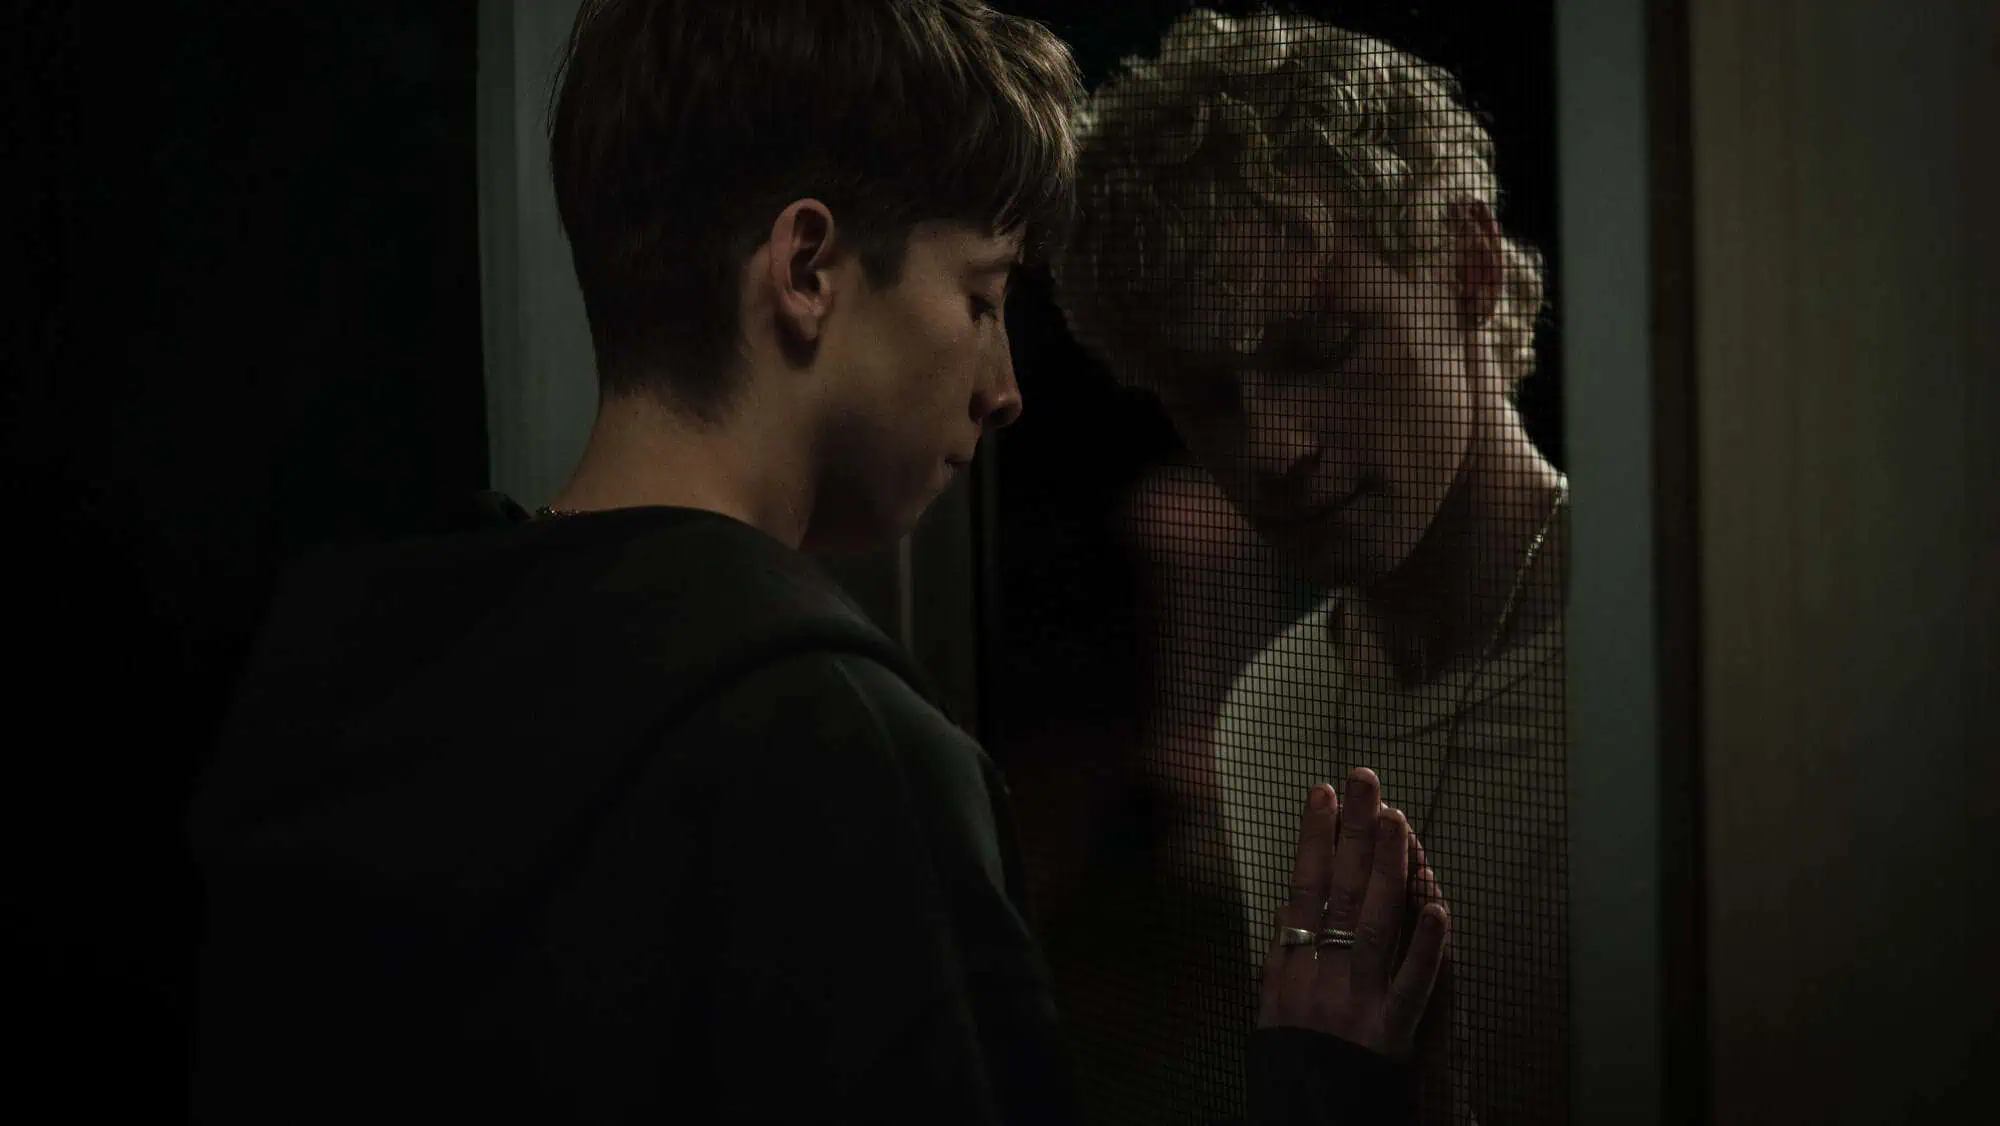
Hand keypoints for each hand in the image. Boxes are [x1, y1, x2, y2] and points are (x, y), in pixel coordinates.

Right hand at [1254, 768, 1449, 1062]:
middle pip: (1338, 892)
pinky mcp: (1389, 1034)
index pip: (1302, 887)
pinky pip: (1412, 985)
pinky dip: (1427, 946)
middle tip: (1365, 781)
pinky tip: (1439, 907)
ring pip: (1373, 925)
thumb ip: (1283, 956)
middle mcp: (1318, 977)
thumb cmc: (1293, 1062)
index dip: (1314, 838)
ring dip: (1386, 869)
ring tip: (1396, 819)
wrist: (1307, 1118)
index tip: (1323, 792)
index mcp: (1288, 967)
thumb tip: (1291, 902)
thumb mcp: (1271, 1007)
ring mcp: (1355, 1003)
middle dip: (1352, 832)